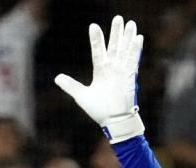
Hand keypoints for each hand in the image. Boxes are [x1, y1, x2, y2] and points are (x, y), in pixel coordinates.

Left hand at [55, 16, 145, 142]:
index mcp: (101, 72)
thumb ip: (70, 85)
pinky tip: (138, 38)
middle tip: (118, 18)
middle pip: (114, 47)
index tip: (93, 26)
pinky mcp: (129, 77)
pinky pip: (133, 60)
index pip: (98, 51)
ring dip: (127, 37)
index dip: (96, 39)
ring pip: (124, 50)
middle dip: (116, 33)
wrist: (113, 121)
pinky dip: (135, 49)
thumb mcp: (81, 96)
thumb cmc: (99, 110)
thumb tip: (57, 77)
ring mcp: (121, 72)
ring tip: (130, 23)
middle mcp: (112, 69)